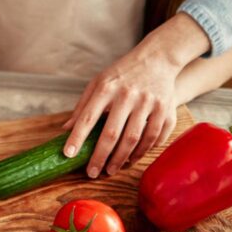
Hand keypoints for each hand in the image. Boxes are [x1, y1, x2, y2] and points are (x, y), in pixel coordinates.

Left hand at [62, 13, 209, 176]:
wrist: (157, 58)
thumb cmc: (121, 74)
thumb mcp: (98, 83)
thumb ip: (82, 106)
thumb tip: (65, 130)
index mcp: (107, 88)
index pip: (88, 117)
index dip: (77, 137)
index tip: (68, 154)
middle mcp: (128, 95)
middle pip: (112, 134)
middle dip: (100, 157)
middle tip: (92, 173)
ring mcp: (150, 103)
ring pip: (135, 139)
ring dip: (122, 159)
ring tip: (111, 169)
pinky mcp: (167, 109)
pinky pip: (155, 137)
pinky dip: (143, 151)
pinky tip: (132, 159)